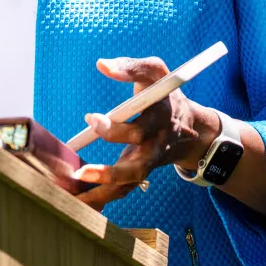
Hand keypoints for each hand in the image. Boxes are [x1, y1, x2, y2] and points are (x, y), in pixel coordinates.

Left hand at [74, 56, 218, 210]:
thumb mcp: (156, 71)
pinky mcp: (140, 172)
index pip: (141, 127)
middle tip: (80, 170)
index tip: (90, 118)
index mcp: (160, 119)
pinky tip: (76, 201)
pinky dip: (100, 196)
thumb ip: (131, 67)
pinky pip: (121, 189)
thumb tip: (102, 64)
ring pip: (129, 184)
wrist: (192, 129)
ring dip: (102, 191)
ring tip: (74, 195)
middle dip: (110, 171)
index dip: (117, 128)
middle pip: (138, 165)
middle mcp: (157, 146)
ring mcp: (149, 162)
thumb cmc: (165, 94)